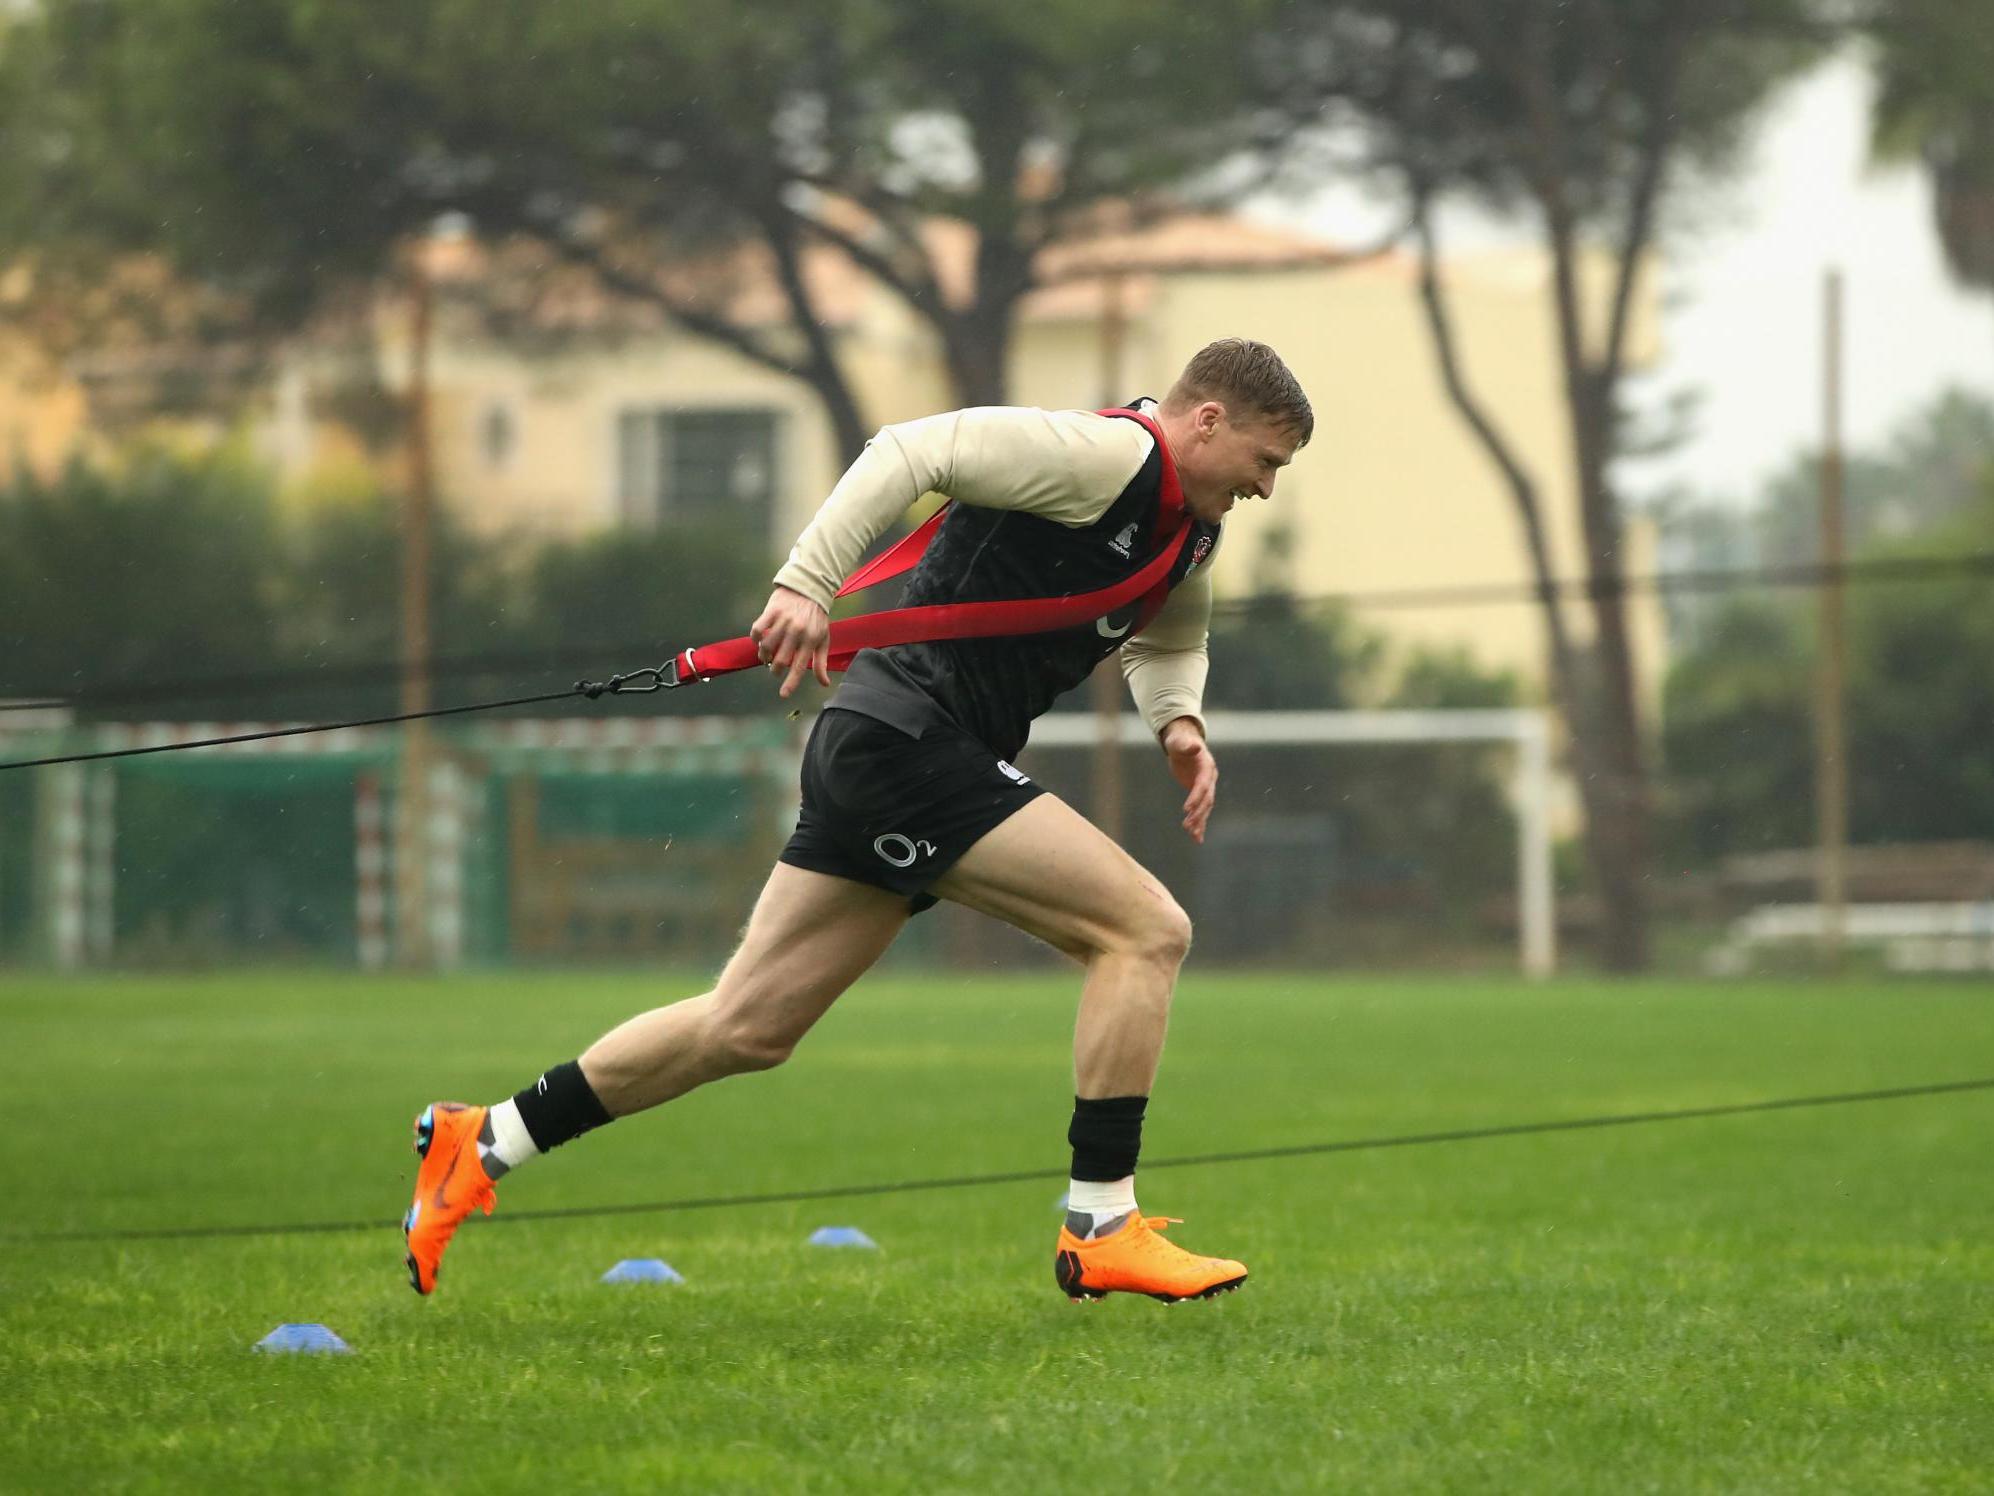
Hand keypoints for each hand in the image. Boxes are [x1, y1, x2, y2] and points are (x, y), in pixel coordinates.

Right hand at [748, 585, 830, 698]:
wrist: (809, 588)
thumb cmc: (817, 617)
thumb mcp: (823, 639)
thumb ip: (821, 663)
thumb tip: (824, 684)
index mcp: (811, 640)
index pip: (799, 667)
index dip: (790, 683)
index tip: (783, 694)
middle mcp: (797, 631)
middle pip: (780, 659)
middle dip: (774, 669)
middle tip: (774, 668)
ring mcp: (784, 621)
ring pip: (766, 646)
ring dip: (763, 655)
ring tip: (765, 655)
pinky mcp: (772, 610)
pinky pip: (758, 629)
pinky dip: (755, 638)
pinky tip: (758, 640)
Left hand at [1161, 717, 1216, 842]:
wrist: (1183, 742)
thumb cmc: (1180, 741)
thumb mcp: (1179, 741)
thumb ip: (1186, 745)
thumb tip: (1195, 745)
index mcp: (1207, 767)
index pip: (1202, 785)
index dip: (1196, 797)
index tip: (1186, 809)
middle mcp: (1209, 779)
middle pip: (1206, 799)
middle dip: (1198, 813)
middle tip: (1187, 826)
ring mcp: (1205, 787)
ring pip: (1205, 808)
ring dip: (1200, 822)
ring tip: (1194, 836)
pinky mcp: (1199, 793)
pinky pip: (1201, 810)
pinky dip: (1199, 824)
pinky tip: (1196, 838)